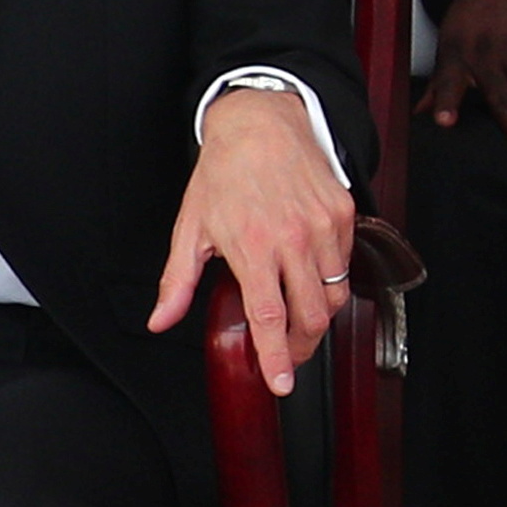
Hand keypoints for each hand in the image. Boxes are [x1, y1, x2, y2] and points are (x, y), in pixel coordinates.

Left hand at [151, 83, 356, 395]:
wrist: (261, 122)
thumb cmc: (224, 173)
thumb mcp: (192, 227)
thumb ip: (179, 281)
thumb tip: (160, 321)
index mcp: (253, 246)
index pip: (270, 318)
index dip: (277, 358)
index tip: (281, 384)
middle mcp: (293, 238)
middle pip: (311, 316)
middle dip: (301, 347)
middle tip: (286, 356)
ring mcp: (323, 226)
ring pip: (335, 295)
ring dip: (318, 318)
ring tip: (299, 321)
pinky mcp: (343, 214)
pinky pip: (345, 265)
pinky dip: (331, 281)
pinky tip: (310, 279)